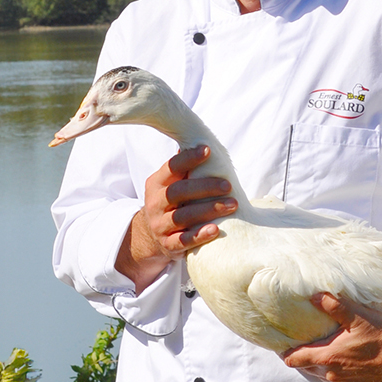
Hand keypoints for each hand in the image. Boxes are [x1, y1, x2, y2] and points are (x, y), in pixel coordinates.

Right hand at [115, 145, 237, 290]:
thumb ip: (185, 167)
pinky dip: (199, 236)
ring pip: (182, 217)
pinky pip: (182, 241)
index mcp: (156, 183)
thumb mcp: (171, 183)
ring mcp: (160, 225)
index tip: (208, 150)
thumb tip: (203, 137)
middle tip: (228, 186)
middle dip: (205, 187)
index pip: (171, 167)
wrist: (150, 236)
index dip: (189, 158)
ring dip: (209, 210)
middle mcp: (155, 203)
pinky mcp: (168, 245)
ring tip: (232, 205)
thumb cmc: (171, 201)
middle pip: (178, 192)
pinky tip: (216, 230)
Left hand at [281, 293, 381, 381]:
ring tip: (317, 347)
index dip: (285, 351)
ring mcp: (344, 380)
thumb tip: (315, 296)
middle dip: (300, 356)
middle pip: (305, 367)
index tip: (280, 343)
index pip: (295, 358)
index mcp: (329, 356)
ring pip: (320, 373)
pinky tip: (339, 356)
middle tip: (298, 341)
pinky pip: (335, 377)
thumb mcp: (358, 316)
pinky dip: (331, 368)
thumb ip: (333, 306)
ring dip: (316, 362)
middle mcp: (333, 373)